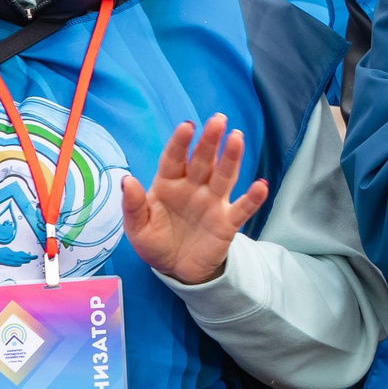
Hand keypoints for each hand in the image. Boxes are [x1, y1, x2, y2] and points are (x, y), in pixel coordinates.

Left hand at [121, 116, 268, 284]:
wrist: (176, 268)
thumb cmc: (155, 242)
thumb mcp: (136, 228)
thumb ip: (133, 205)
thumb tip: (126, 179)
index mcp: (168, 185)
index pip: (174, 159)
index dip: (180, 142)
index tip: (187, 125)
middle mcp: (193, 188)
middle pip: (203, 161)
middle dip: (210, 140)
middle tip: (218, 120)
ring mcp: (213, 203)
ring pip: (224, 176)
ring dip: (231, 158)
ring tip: (236, 137)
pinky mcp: (227, 222)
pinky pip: (242, 208)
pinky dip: (253, 198)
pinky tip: (261, 186)